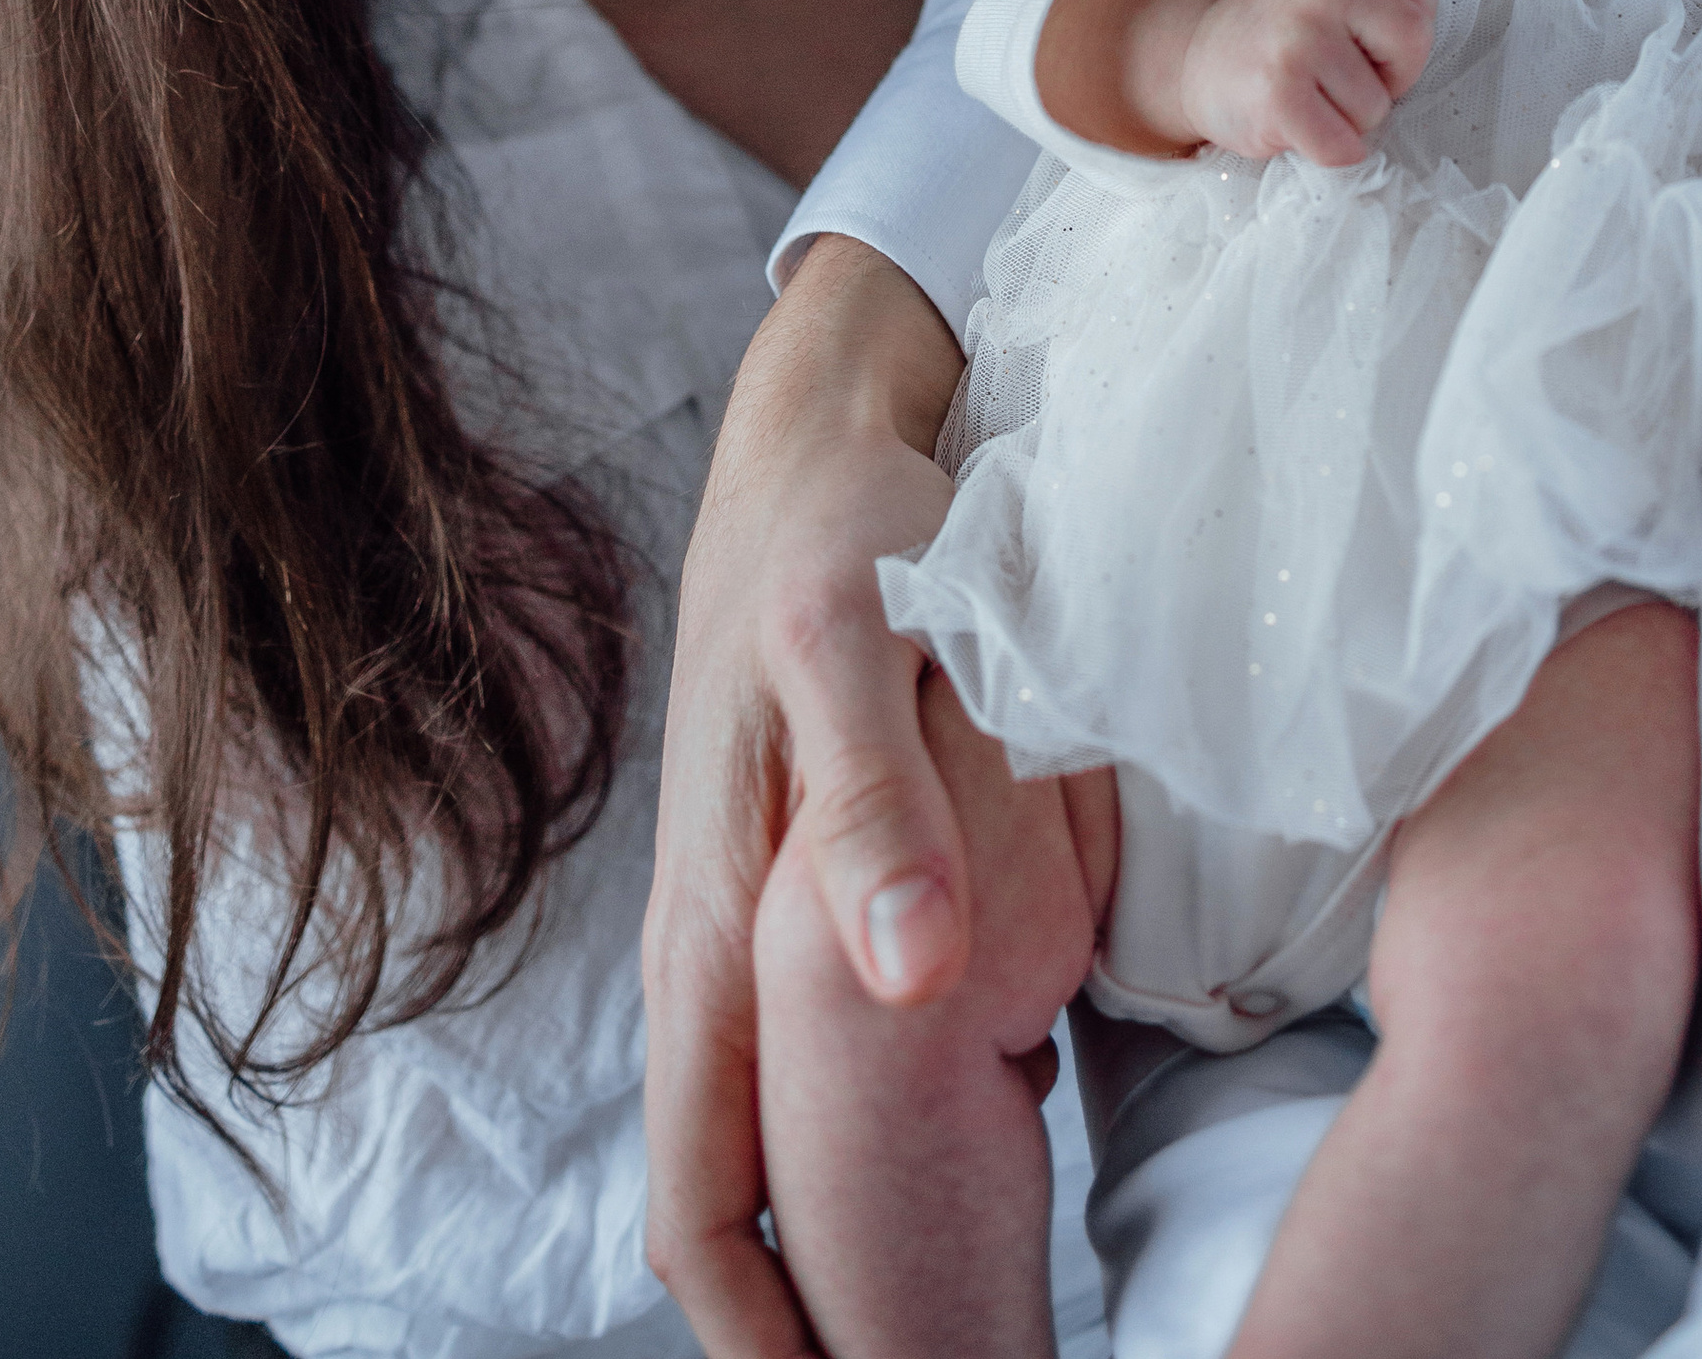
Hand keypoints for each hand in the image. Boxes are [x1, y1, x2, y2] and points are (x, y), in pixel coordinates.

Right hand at [642, 238, 970, 1357]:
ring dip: (845, 1252)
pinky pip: (819, 1064)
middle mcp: (714, 960)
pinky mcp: (807, 890)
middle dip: (815, 1327)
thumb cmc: (847, 534)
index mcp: (709, 939)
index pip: (705, 1215)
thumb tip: (915, 975)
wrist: (827, 434)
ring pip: (776, 1144)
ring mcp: (753, 931)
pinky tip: (996, 1163)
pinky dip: (876, 1150)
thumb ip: (876, 806)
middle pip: (733, 1211)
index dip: (771, 1343)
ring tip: (963, 1331)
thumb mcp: (863, 643)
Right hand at [1159, 0, 1435, 164]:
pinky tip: (1299, 125)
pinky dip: (1330, 150)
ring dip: (1351, 120)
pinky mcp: (1278, 96)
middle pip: (1414, 43)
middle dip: (1392, 78)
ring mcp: (1298, 42)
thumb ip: (1388, 11)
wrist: (1204, 58)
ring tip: (1312, 98)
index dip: (1401, 42)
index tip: (1362, 46)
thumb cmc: (1290, 38)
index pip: (1422, 5)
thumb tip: (1418, 61)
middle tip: (1348, 80)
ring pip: (1375, 108)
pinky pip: (1341, 147)